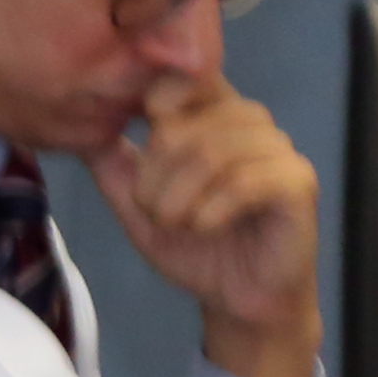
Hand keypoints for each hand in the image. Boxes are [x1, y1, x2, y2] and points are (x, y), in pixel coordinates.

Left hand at [81, 74, 321, 376]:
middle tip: (156, 213)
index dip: (151, 104)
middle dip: (153, 178)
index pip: (182, 79)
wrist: (238, 297)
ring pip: (211, 153)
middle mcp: (249, 121)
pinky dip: (209, 212)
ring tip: (178, 224)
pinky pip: (242, 183)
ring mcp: (278, 149)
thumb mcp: (137, 203)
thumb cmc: (193, 244)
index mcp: (212, 114)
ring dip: (178, 199)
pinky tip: (204, 228)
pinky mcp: (297, 182)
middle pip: (182, 127)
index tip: (137, 139)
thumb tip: (80, 123)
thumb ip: (111, 163)